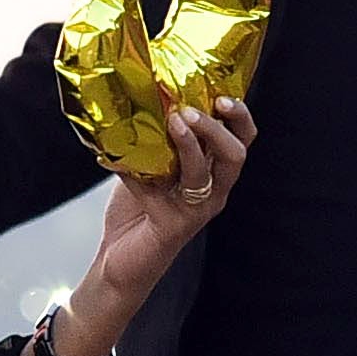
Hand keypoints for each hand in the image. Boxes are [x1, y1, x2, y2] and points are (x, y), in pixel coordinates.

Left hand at [60, 98, 251, 355]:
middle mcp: (213, 192)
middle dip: (219, 126)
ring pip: (209, 171)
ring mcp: (196, 210)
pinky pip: (159, 189)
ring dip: (192, 142)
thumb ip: (152, 141)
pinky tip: (116, 158)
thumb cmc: (137, 214)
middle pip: (236, 153)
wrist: (119, 262)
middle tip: (196, 108)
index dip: (239, 116)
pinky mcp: (173, 225)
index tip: (222, 93)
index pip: (240, 139)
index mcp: (213, 174)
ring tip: (174, 120)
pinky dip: (136, 170)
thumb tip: (137, 100)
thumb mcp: (148, 167)